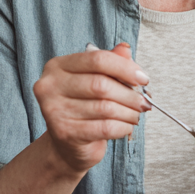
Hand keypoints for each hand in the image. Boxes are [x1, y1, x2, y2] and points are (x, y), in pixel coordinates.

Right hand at [33, 43, 149, 175]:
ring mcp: (54, 110)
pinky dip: (123, 127)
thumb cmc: (85, 107)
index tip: (143, 79)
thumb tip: (125, 49)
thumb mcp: (98, 80)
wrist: (68, 144)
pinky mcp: (64, 132)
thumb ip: (111, 63)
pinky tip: (127, 127)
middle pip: (101, 85)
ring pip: (105, 108)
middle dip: (130, 95)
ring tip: (136, 114)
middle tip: (144, 102)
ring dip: (129, 112)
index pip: (97, 59)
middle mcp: (50, 85)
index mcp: (58, 66)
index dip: (125, 68)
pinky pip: (105, 127)